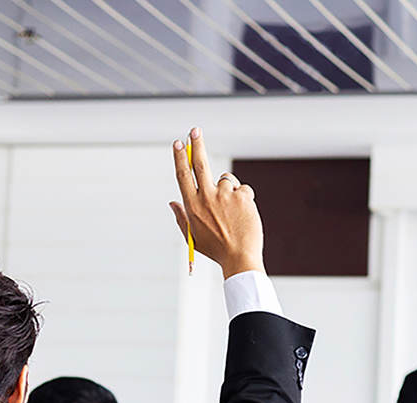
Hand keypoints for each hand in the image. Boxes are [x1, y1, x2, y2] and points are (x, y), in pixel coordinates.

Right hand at [170, 127, 262, 278]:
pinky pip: (244, 190)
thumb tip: (172, 202)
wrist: (240, 258)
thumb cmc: (216, 249)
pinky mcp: (242, 197)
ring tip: (233, 214)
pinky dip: (244, 200)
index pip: (183, 175)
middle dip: (196, 144)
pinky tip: (243, 216)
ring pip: (228, 180)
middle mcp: (207, 198)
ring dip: (230, 191)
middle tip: (195, 130)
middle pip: (200, 164)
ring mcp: (225, 196)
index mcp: (192, 206)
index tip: (178, 143)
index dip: (179, 158)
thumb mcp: (193, 237)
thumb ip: (181, 218)